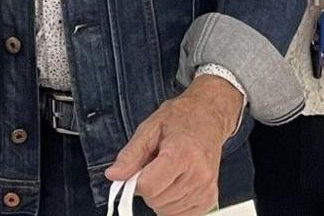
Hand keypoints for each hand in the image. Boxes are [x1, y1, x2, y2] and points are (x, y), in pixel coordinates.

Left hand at [105, 75, 242, 215]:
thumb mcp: (150, 128)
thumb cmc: (181, 119)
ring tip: (168, 173)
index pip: (148, 186)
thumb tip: (114, 175)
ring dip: (160, 197)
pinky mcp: (209, 199)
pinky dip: (172, 205)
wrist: (209, 117)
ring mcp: (206, 188)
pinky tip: (175, 185)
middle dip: (148, 188)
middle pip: (156, 200)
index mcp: (182, 153)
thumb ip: (131, 154)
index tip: (139, 170)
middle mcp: (198, 174)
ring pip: (166, 211)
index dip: (136, 181)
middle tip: (156, 167)